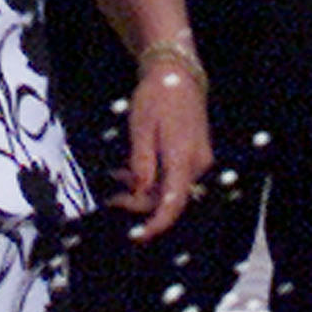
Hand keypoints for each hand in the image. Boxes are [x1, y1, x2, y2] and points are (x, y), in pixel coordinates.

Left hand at [111, 54, 212, 240]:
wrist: (178, 75)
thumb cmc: (158, 97)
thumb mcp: (140, 129)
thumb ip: (141, 165)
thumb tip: (139, 193)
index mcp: (182, 158)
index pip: (173, 203)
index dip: (156, 224)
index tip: (138, 236)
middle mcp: (196, 164)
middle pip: (169, 198)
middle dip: (140, 202)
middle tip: (113, 196)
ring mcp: (198, 160)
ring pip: (170, 189)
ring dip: (144, 189)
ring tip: (118, 178)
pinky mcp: (195, 156)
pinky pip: (174, 177)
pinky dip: (153, 178)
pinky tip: (133, 170)